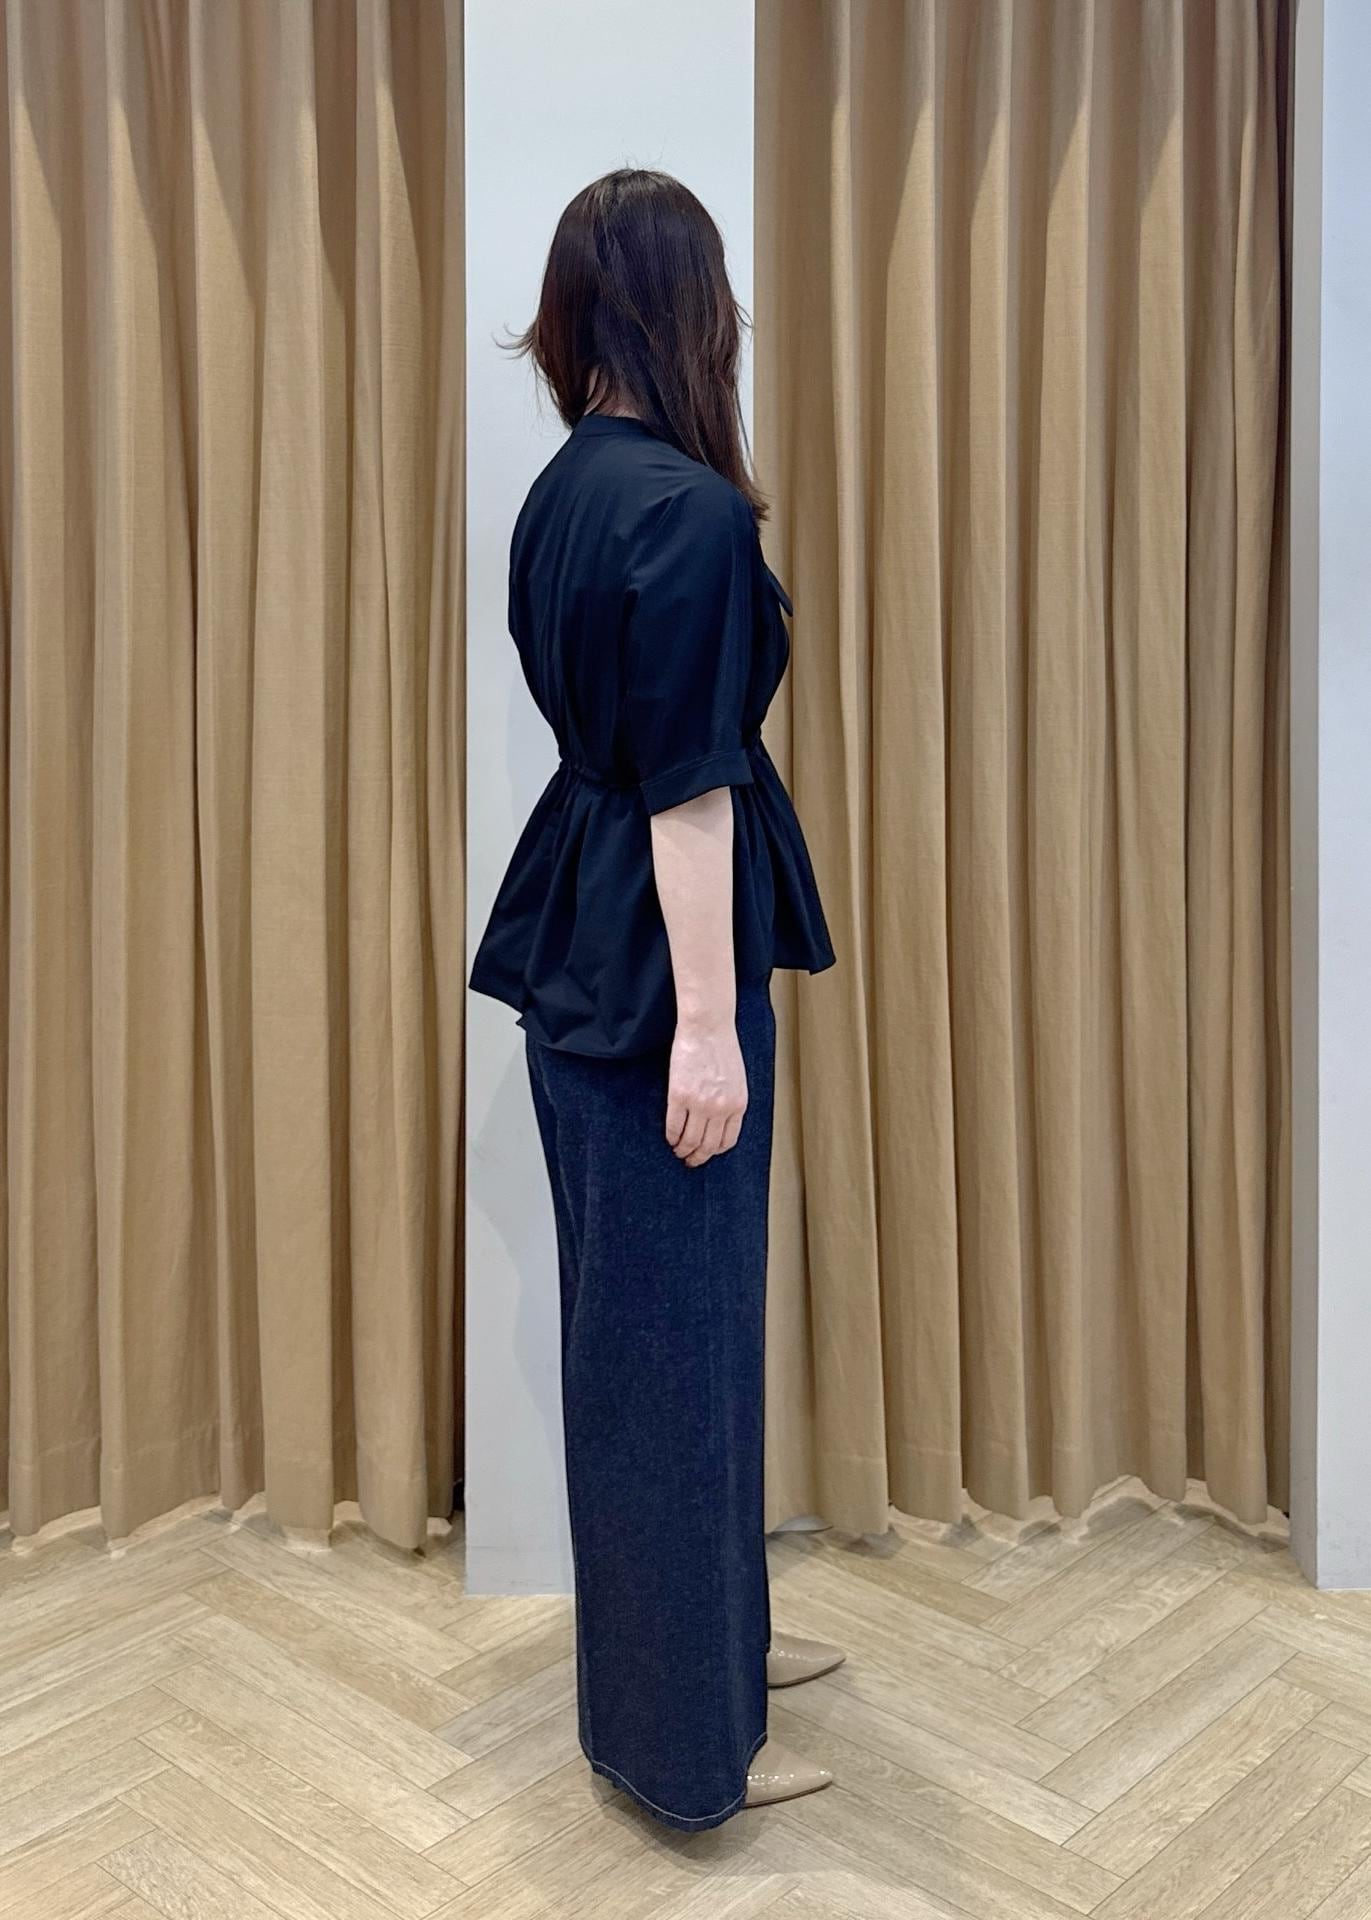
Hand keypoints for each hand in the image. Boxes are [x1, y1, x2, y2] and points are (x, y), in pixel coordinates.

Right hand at [665, 1014, 747, 1166]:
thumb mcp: (737, 1079)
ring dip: (682, 1149)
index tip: (707, 1153)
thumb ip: (731, 1101)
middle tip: (689, 1160)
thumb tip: (719, 1121)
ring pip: (690, 1140)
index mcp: (738, 1104)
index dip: (715, 1151)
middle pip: (708, 1145)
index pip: (727, 1140)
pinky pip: (673, 1125)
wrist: (708, 1026)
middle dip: (698, 1157)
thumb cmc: (722, 1047)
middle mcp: (721, 1108)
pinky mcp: (679, 1095)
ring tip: (678, 1151)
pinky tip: (669, 1137)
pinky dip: (671, 1136)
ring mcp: (700, 1103)